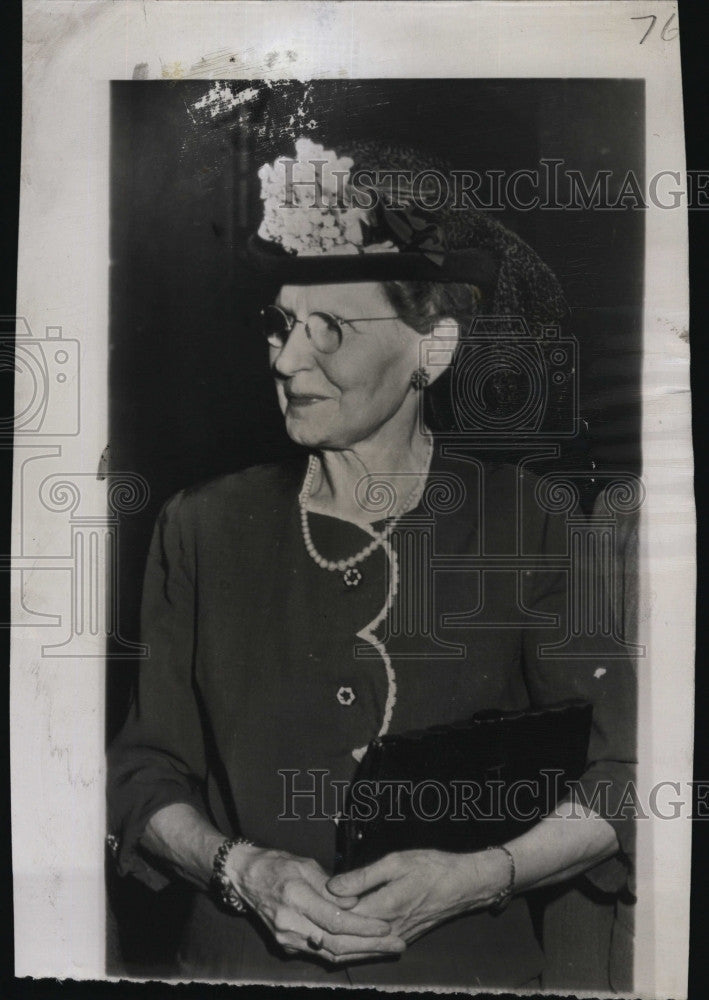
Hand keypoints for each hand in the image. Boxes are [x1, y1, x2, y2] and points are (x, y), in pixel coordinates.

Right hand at [227, 845, 406, 963]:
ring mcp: (286, 938)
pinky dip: (343, 953)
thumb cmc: (277, 864)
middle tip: (397, 945)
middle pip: (336, 944)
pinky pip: (319, 953)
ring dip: (361, 954)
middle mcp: (290, 923)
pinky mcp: (286, 945)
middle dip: (370, 947)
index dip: (363, 926)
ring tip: (387, 949)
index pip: (336, 921)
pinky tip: (363, 949)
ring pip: (329, 954)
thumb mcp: (306, 865)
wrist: (245, 877)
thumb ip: (332, 888)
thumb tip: (357, 904)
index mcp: (296, 897)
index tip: (386, 927)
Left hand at [327, 849, 507, 943]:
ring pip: (361, 950)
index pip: (345, 918)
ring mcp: (398, 938)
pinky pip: (374, 950)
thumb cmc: (431, 867)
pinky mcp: (404, 939)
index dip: (325, 912)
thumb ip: (362, 877)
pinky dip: (356, 947)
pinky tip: (343, 941)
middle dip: (327, 933)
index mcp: (385, 908)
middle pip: (350, 940)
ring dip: (339, 945)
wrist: (464, 885)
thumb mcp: (395, 862)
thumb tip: (333, 886)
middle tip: (307, 923)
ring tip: (318, 935)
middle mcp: (390, 929)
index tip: (309, 903)